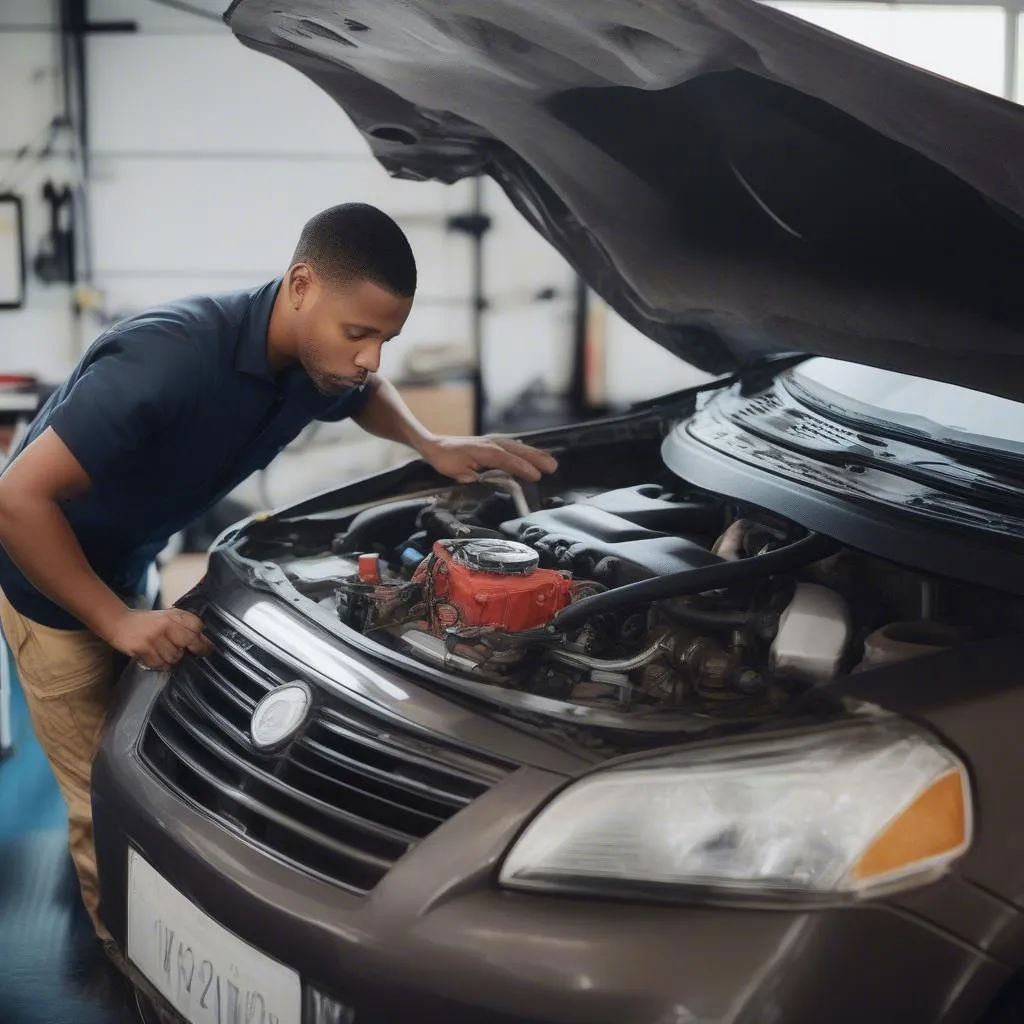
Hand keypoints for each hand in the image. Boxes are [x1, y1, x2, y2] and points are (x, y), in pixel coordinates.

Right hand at [105, 608, 213, 671]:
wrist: (119, 622)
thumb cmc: (147, 622)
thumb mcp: (167, 617)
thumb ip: (183, 625)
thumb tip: (202, 639)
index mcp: (173, 615)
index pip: (197, 626)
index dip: (202, 637)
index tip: (204, 644)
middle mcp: (165, 624)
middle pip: (190, 641)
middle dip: (197, 650)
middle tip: (195, 653)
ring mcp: (154, 637)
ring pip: (175, 657)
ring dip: (173, 659)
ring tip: (166, 653)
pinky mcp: (142, 649)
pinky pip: (160, 664)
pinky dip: (160, 665)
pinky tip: (156, 658)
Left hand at [419, 435, 557, 483]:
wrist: (436, 445)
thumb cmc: (446, 459)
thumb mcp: (456, 472)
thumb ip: (472, 477)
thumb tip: (486, 482)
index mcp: (483, 450)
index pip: (507, 459)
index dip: (522, 467)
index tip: (536, 476)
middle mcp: (492, 443)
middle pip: (518, 450)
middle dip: (536, 459)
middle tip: (553, 468)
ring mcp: (494, 441)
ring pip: (519, 447)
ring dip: (536, 454)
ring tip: (551, 462)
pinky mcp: (494, 443)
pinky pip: (514, 446)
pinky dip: (527, 451)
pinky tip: (536, 455)